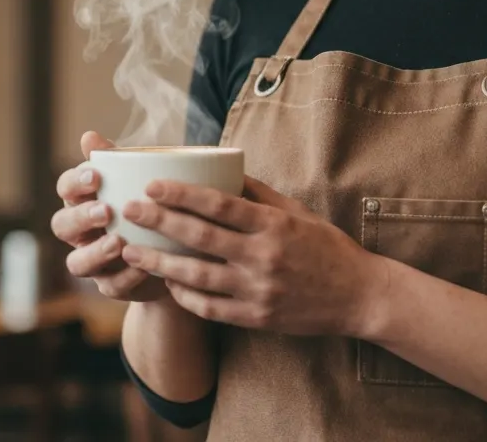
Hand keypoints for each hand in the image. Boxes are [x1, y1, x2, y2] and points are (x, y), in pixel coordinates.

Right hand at [50, 131, 166, 301]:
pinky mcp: (111, 285)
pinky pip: (110, 286)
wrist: (178, 248)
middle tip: (105, 211)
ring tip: (117, 242)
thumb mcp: (138, 181)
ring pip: (76, 263)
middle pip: (62, 225)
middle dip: (81, 218)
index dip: (75, 183)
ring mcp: (94, 262)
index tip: (96, 176)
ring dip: (95, 253)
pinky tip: (142, 266)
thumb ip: (116, 161)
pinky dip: (125, 276)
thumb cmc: (150, 205)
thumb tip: (89, 136)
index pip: (66, 188)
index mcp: (84, 200)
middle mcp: (81, 232)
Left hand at [119, 176, 388, 337]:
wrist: (358, 296)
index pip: (218, 204)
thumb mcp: (297, 213)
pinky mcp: (256, 318)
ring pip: (196, 277)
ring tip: (131, 251)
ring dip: (159, 263)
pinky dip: (184, 296)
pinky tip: (167, 284)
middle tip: (128, 211)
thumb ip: (259, 194)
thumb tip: (223, 168)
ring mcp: (258, 290)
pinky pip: (210, 308)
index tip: (152, 185)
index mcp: (273, 225)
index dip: (181, 194)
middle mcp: (263, 257)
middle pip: (200, 237)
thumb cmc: (326, 247)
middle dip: (158, 223)